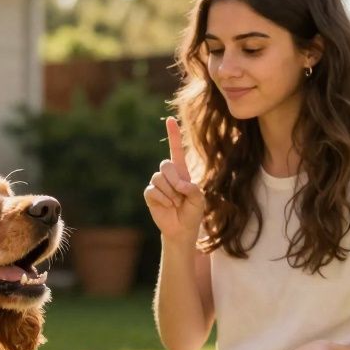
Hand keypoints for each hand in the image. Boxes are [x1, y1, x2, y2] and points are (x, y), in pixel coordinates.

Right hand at [143, 117, 205, 244]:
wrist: (181, 230)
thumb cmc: (192, 213)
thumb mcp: (199, 199)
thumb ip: (193, 189)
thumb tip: (179, 185)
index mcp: (181, 172)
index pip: (176, 149)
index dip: (173, 135)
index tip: (170, 119)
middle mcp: (168, 175)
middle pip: (166, 165)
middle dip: (175, 180)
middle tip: (181, 195)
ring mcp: (157, 184)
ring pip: (158, 178)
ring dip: (170, 193)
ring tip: (175, 203)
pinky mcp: (150, 195)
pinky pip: (152, 191)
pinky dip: (162, 200)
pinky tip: (166, 206)